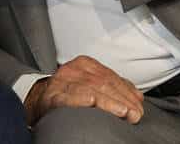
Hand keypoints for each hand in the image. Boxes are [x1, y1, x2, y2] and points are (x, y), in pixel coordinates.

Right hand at [24, 56, 143, 125]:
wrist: (40, 101)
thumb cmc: (69, 93)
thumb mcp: (92, 84)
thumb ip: (113, 87)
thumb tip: (137, 96)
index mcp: (86, 64)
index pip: (112, 77)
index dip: (127, 93)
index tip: (138, 107)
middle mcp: (74, 70)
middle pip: (103, 83)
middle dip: (122, 100)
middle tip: (134, 114)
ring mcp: (62, 82)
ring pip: (89, 89)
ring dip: (108, 102)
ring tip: (122, 112)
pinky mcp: (51, 96)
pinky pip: (67, 97)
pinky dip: (80, 99)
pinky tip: (91, 102)